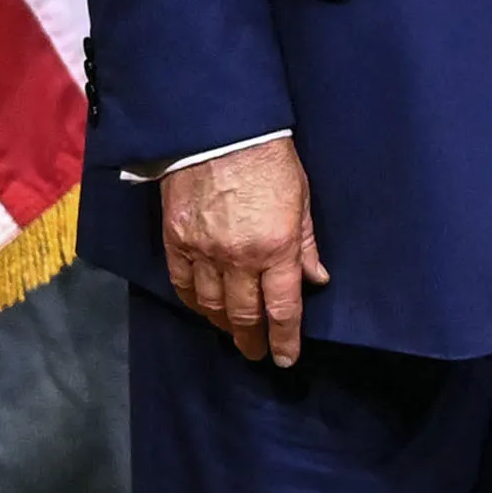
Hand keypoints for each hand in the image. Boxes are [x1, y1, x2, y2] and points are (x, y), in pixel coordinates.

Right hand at [161, 136, 327, 367]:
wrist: (220, 134)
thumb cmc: (271, 161)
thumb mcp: (303, 200)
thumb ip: (307, 244)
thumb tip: (316, 280)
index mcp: (276, 247)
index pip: (282, 307)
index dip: (284, 338)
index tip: (284, 358)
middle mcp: (238, 257)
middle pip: (243, 313)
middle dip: (252, 338)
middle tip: (257, 353)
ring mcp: (202, 251)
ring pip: (211, 304)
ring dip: (222, 324)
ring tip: (233, 334)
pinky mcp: (175, 242)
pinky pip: (183, 284)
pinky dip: (194, 302)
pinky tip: (203, 310)